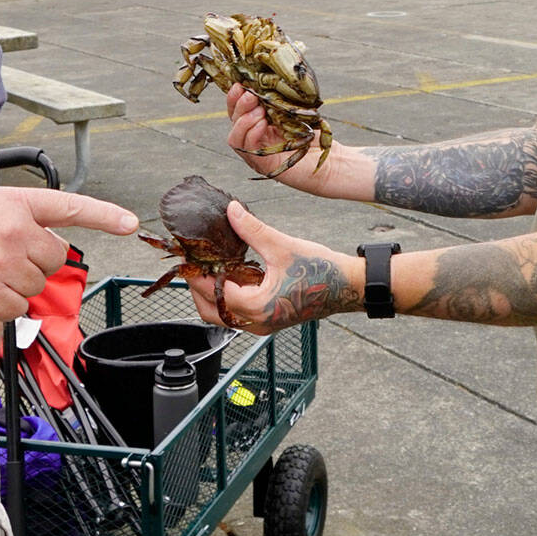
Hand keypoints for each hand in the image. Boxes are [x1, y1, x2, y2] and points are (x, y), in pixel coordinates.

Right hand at [0, 186, 136, 319]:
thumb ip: (21, 223)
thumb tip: (51, 250)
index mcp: (16, 204)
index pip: (69, 207)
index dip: (105, 215)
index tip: (130, 223)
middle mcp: (15, 231)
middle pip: (54, 260)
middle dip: (35, 265)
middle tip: (2, 259)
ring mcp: (3, 264)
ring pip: (35, 288)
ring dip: (16, 288)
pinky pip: (16, 310)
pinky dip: (2, 308)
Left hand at [185, 199, 360, 335]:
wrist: (348, 287)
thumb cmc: (321, 270)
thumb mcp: (282, 245)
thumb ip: (252, 229)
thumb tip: (231, 210)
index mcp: (257, 306)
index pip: (212, 292)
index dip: (196, 274)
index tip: (188, 256)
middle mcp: (256, 322)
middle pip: (211, 311)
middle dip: (198, 288)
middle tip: (194, 263)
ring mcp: (263, 325)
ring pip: (223, 315)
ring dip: (212, 294)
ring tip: (211, 267)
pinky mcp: (269, 321)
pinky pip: (238, 314)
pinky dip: (228, 298)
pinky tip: (231, 275)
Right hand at [225, 85, 345, 194]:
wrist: (331, 162)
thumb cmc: (314, 136)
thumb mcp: (293, 112)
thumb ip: (279, 100)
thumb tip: (267, 81)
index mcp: (258, 126)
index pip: (237, 112)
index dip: (234, 98)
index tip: (239, 84)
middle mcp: (254, 140)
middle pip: (233, 123)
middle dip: (239, 106)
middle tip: (251, 95)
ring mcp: (257, 154)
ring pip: (235, 138)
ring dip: (244, 121)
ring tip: (259, 111)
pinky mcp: (264, 165)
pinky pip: (249, 149)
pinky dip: (252, 134)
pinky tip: (263, 124)